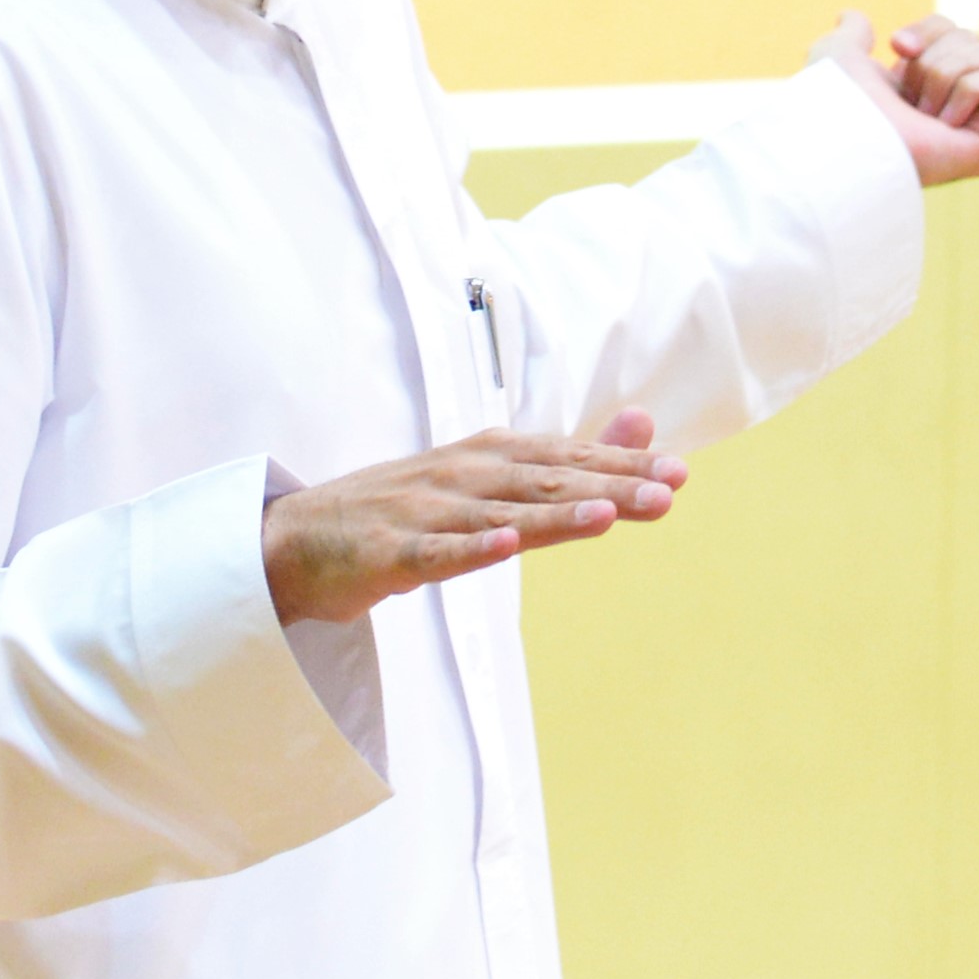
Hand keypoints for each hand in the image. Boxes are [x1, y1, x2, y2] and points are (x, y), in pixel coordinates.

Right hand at [261, 410, 685, 625]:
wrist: (297, 540)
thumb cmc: (402, 509)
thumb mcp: (487, 478)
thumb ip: (567, 458)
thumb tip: (643, 425)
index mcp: (487, 458)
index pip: (565, 459)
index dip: (622, 467)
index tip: (680, 473)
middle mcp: (461, 476)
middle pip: (544, 481)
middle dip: (609, 486)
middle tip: (669, 491)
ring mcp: (424, 513)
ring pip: (499, 514)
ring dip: (553, 513)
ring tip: (606, 514)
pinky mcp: (389, 553)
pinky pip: (436, 553)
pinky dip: (470, 547)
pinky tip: (503, 544)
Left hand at [810, 10, 978, 186]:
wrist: (849, 136)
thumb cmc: (839, 98)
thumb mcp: (838, 53)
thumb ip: (850, 34)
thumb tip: (851, 16)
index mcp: (918, 84)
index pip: (949, 28)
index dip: (927, 29)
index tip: (898, 46)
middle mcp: (949, 105)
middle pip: (972, 37)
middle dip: (936, 55)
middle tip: (909, 94)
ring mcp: (973, 127)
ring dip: (946, 74)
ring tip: (923, 113)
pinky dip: (968, 92)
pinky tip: (943, 126)